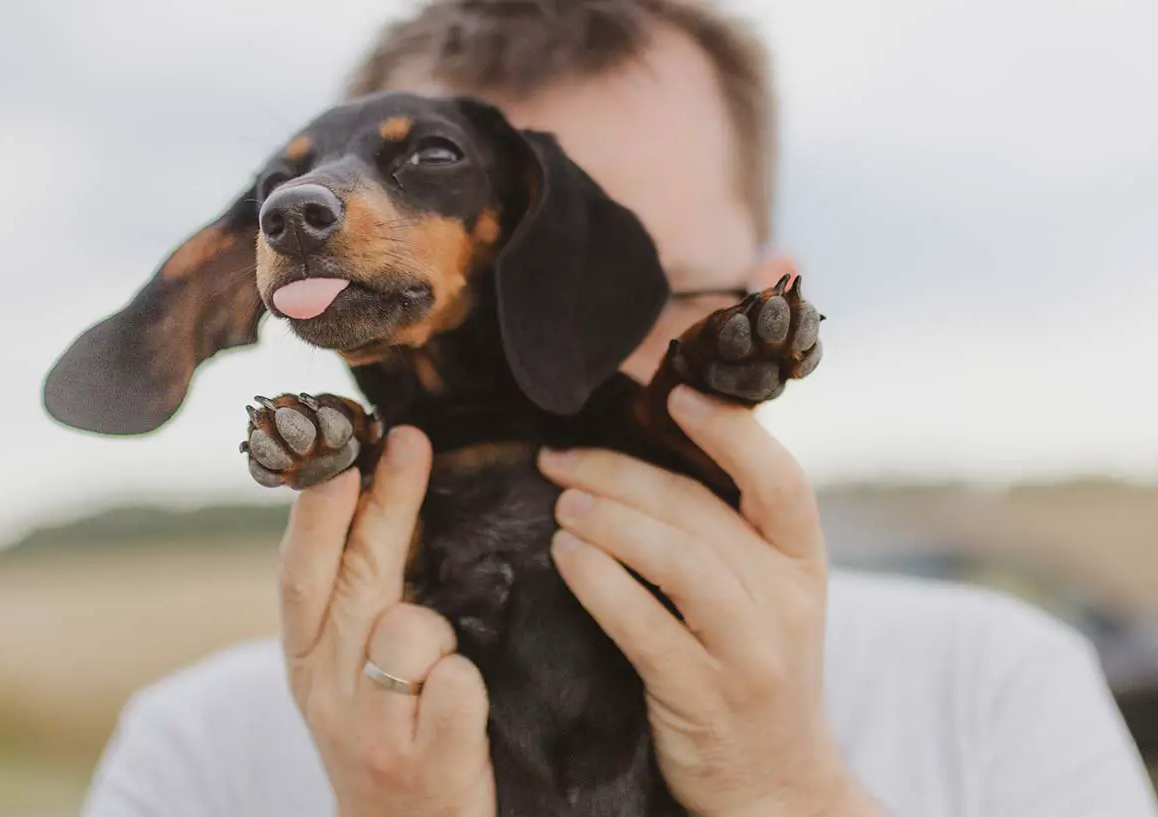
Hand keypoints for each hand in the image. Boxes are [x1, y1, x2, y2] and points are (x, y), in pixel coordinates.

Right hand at [278, 426, 494, 816]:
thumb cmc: (387, 738)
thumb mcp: (352, 672)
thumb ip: (361, 599)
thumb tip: (378, 494)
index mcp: (305, 660)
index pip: (302, 571)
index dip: (319, 508)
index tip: (344, 447)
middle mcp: (326, 691)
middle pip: (353, 580)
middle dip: (381, 503)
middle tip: (408, 441)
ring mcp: (371, 730)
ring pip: (407, 630)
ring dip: (435, 631)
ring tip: (440, 669)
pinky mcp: (423, 764)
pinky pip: (455, 685)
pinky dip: (464, 683)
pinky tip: (462, 705)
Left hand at [539, 386, 881, 816]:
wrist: (776, 784)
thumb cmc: (753, 667)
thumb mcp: (767, 595)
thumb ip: (727, 531)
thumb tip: (650, 451)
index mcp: (802, 562)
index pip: (781, 480)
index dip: (731, 432)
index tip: (673, 396)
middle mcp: (786, 600)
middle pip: (703, 512)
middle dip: (622, 473)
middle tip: (559, 457)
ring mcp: (750, 651)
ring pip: (680, 561)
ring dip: (610, 520)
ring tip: (560, 502)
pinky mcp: (704, 695)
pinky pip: (646, 627)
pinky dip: (601, 583)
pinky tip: (566, 556)